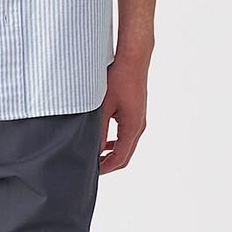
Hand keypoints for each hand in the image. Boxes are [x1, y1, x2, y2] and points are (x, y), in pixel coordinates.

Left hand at [98, 57, 148, 174]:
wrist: (133, 58)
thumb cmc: (119, 78)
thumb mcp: (104, 105)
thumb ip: (98, 129)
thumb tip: (93, 149)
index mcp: (132, 127)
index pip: (120, 158)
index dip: (105, 167)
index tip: (92, 172)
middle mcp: (139, 126)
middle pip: (125, 155)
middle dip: (109, 163)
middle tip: (92, 168)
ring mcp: (139, 120)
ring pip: (126, 145)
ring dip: (112, 153)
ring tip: (96, 156)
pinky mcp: (136, 112)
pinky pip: (127, 134)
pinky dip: (116, 141)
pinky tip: (104, 139)